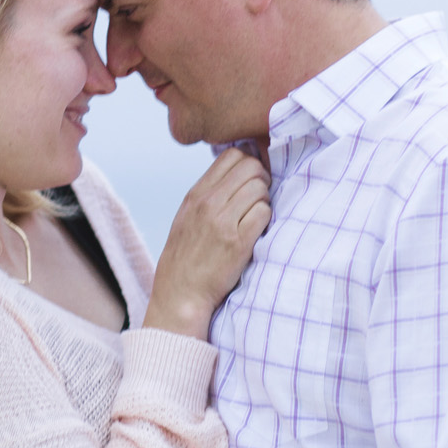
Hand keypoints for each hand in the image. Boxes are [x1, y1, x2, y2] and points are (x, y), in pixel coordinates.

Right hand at [145, 149, 270, 338]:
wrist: (180, 293)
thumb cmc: (186, 256)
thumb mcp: (187, 216)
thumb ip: (208, 193)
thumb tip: (237, 170)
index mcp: (196, 194)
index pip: (231, 155)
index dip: (248, 162)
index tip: (250, 179)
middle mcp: (208, 203)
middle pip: (250, 166)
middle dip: (261, 178)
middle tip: (258, 197)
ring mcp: (223, 222)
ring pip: (260, 188)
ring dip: (264, 199)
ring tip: (256, 216)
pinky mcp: (238, 243)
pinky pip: (264, 213)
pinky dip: (266, 219)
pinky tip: (257, 231)